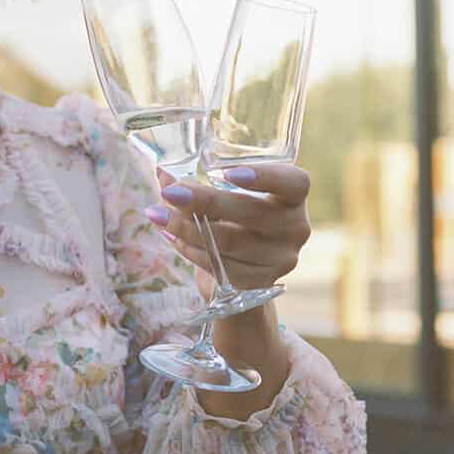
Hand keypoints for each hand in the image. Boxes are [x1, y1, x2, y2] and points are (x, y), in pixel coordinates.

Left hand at [147, 164, 312, 290]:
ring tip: (157, 215)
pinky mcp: (260, 283)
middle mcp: (295, 227)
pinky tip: (171, 237)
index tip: (227, 173)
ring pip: (229, 243)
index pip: (293, 183)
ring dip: (187, 228)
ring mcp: (280, 259)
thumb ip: (196, 179)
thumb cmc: (236, 217)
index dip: (264, 177)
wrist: (245, 266)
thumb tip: (162, 170)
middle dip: (205, 202)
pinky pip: (220, 266)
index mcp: (294, 196)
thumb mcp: (224, 193)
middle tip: (170, 193)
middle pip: (251, 214)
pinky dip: (190, 249)